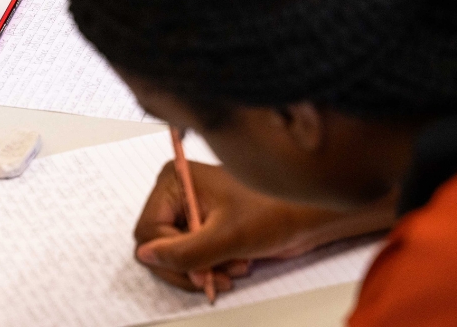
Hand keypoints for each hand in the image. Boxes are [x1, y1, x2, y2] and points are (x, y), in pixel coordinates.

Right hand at [133, 162, 394, 292]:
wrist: (309, 216)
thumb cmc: (277, 210)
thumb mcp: (228, 236)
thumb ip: (184, 250)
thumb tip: (147, 256)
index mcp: (175, 180)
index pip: (148, 231)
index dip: (170, 256)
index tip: (198, 268)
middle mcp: (178, 193)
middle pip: (157, 246)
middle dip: (190, 265)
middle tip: (214, 276)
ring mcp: (190, 210)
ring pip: (174, 257)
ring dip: (204, 269)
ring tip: (233, 265)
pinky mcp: (203, 226)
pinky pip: (191, 258)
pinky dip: (212, 268)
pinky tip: (235, 262)